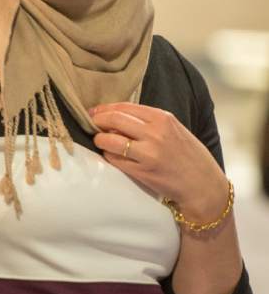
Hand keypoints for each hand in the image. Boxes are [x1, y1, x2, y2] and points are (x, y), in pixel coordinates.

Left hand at [90, 102, 227, 220]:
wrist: (202, 185)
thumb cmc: (188, 155)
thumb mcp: (174, 129)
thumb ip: (149, 121)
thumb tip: (117, 116)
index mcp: (163, 119)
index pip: (125, 107)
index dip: (105, 108)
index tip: (95, 111)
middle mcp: (155, 134)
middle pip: (114, 120)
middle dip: (98, 120)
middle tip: (91, 123)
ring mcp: (148, 154)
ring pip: (110, 140)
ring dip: (100, 139)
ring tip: (100, 141)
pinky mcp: (142, 172)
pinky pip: (115, 160)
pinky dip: (108, 156)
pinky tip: (111, 155)